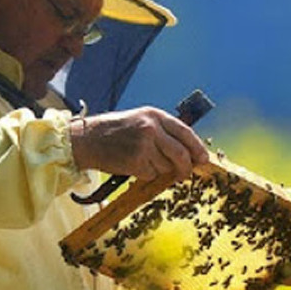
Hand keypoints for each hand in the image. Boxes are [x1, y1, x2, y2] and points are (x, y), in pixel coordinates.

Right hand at [69, 107, 208, 183]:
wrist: (87, 139)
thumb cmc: (115, 131)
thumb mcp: (141, 120)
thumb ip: (163, 131)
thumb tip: (189, 151)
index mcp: (154, 115)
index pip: (185, 132)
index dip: (197, 147)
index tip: (203, 159)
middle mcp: (151, 128)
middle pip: (181, 153)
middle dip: (186, 167)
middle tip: (185, 174)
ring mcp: (143, 145)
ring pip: (166, 166)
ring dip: (160, 170)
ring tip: (144, 161)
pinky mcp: (135, 161)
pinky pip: (152, 174)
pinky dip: (146, 174)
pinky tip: (134, 165)